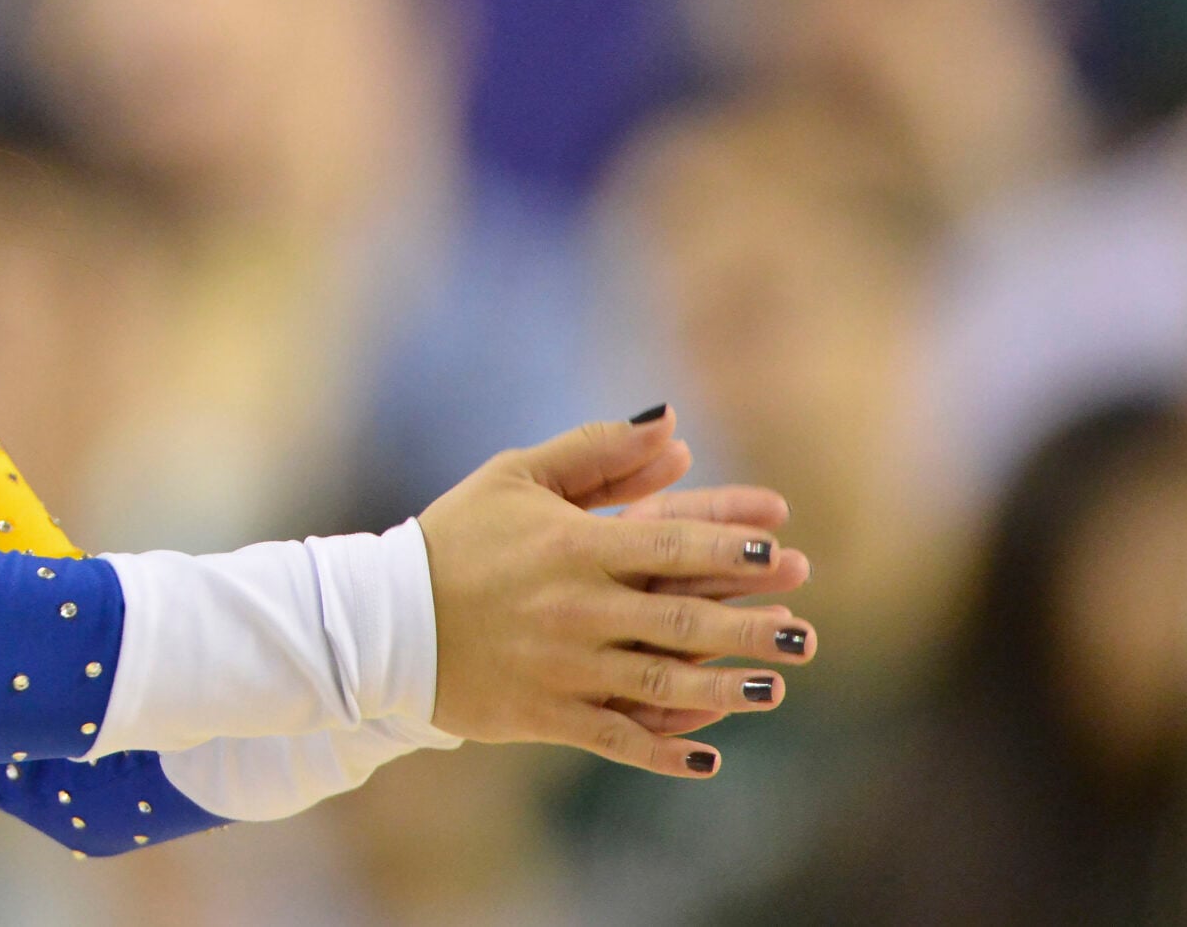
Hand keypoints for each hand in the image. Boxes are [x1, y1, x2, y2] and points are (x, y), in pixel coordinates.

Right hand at [418, 407, 818, 777]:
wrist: (383, 620)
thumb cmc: (456, 538)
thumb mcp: (517, 476)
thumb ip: (597, 451)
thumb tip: (674, 429)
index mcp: (572, 545)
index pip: (670, 541)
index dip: (732, 546)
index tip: (783, 550)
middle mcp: (576, 608)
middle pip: (682, 618)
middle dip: (752, 626)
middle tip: (804, 633)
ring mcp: (563, 667)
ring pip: (663, 683)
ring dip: (727, 688)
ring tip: (777, 688)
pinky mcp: (545, 715)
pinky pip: (616, 737)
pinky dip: (663, 751)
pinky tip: (709, 756)